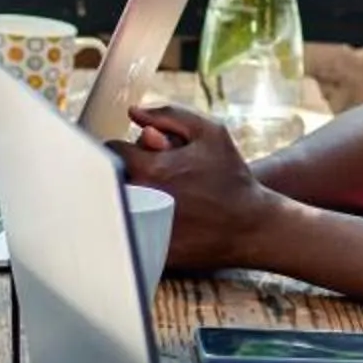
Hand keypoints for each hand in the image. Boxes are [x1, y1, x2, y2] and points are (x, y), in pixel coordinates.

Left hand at [109, 104, 277, 269]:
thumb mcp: (210, 133)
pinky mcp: (150, 250)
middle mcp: (142, 197)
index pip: (113, 152)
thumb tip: (133, 112)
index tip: (139, 156)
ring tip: (151, 199)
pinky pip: (128, 234)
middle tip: (148, 179)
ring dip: (126, 200)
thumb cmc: (232, 177)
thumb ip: (170, 115)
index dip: (125, 150)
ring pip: (114, 208)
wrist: (253, 225)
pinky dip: (135, 225)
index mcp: (150, 167)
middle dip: (125, 175)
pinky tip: (157, 220)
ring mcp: (144, 227)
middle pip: (109, 180)